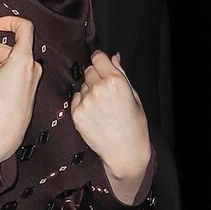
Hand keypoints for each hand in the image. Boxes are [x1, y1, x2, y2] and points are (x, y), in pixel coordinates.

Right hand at [0, 16, 39, 163]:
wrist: (3, 136)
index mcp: (24, 59)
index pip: (25, 28)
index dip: (10, 21)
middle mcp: (32, 67)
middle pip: (11, 48)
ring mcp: (32, 79)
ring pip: (11, 62)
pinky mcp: (29, 90)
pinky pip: (15, 74)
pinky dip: (3, 76)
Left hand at [71, 49, 151, 201]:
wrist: (125, 152)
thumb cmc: (134, 126)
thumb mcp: (134, 96)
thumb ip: (121, 73)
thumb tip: (113, 57)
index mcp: (116, 81)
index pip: (98, 58)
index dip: (100, 61)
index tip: (101, 65)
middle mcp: (99, 89)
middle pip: (89, 70)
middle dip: (96, 77)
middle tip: (105, 92)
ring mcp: (86, 102)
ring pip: (82, 86)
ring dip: (89, 92)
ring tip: (101, 108)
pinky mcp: (76, 113)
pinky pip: (76, 99)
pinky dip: (82, 104)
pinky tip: (94, 115)